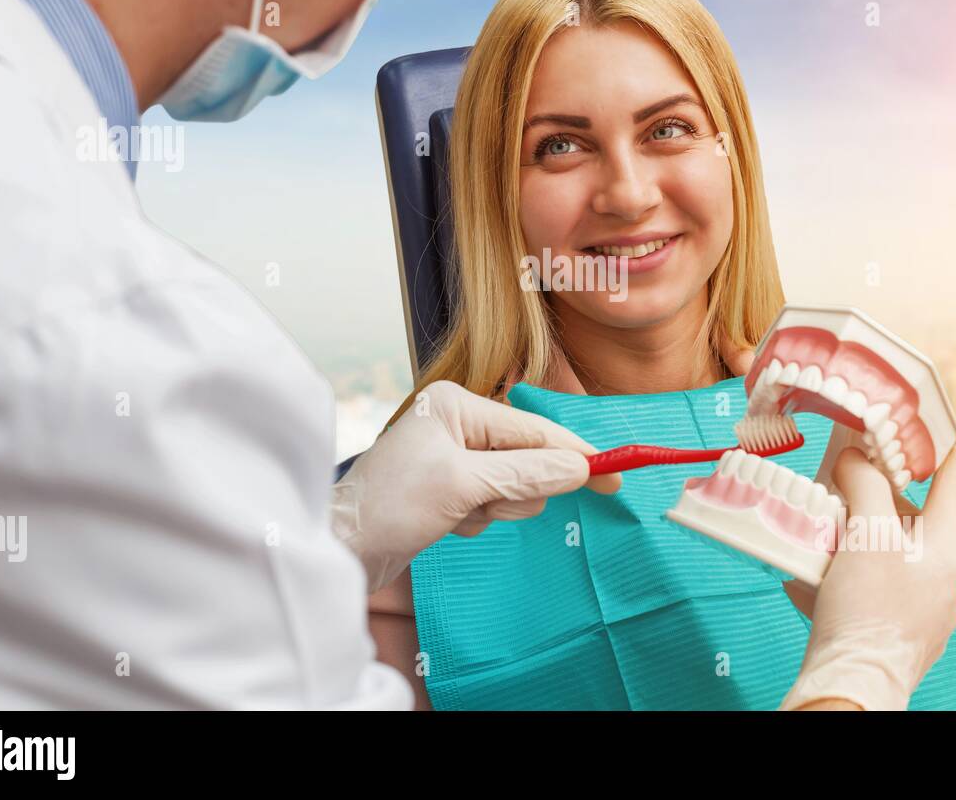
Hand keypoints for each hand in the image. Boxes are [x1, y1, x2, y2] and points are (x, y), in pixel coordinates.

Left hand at [331, 380, 620, 592]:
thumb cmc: (389, 507)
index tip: (616, 475)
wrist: (339, 550)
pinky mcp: (449, 486)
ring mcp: (454, 455)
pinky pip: (492, 502)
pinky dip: (477, 518)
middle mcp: (457, 423)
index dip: (577, 453)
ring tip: (457, 514)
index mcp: (458, 405)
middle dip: (514, 490)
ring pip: (513, 485)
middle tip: (483, 505)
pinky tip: (446, 523)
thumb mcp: (462, 486)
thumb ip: (525, 474)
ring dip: (494, 508)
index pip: (534, 430)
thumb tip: (579, 466)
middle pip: (528, 457)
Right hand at [780, 429, 955, 711]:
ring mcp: (922, 612)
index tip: (952, 425)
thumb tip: (856, 460)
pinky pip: (874, 589)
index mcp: (945, 552)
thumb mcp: (866, 535)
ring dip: (858, 536)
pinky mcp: (897, 634)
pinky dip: (847, 573)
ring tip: (824, 527)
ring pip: (890, 555)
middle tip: (849, 476)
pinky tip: (816, 574)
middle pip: (914, 521)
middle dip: (879, 497)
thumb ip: (866, 486)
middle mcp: (942, 582)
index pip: (954, 486)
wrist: (850, 687)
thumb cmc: (866, 612)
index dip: (951, 450)